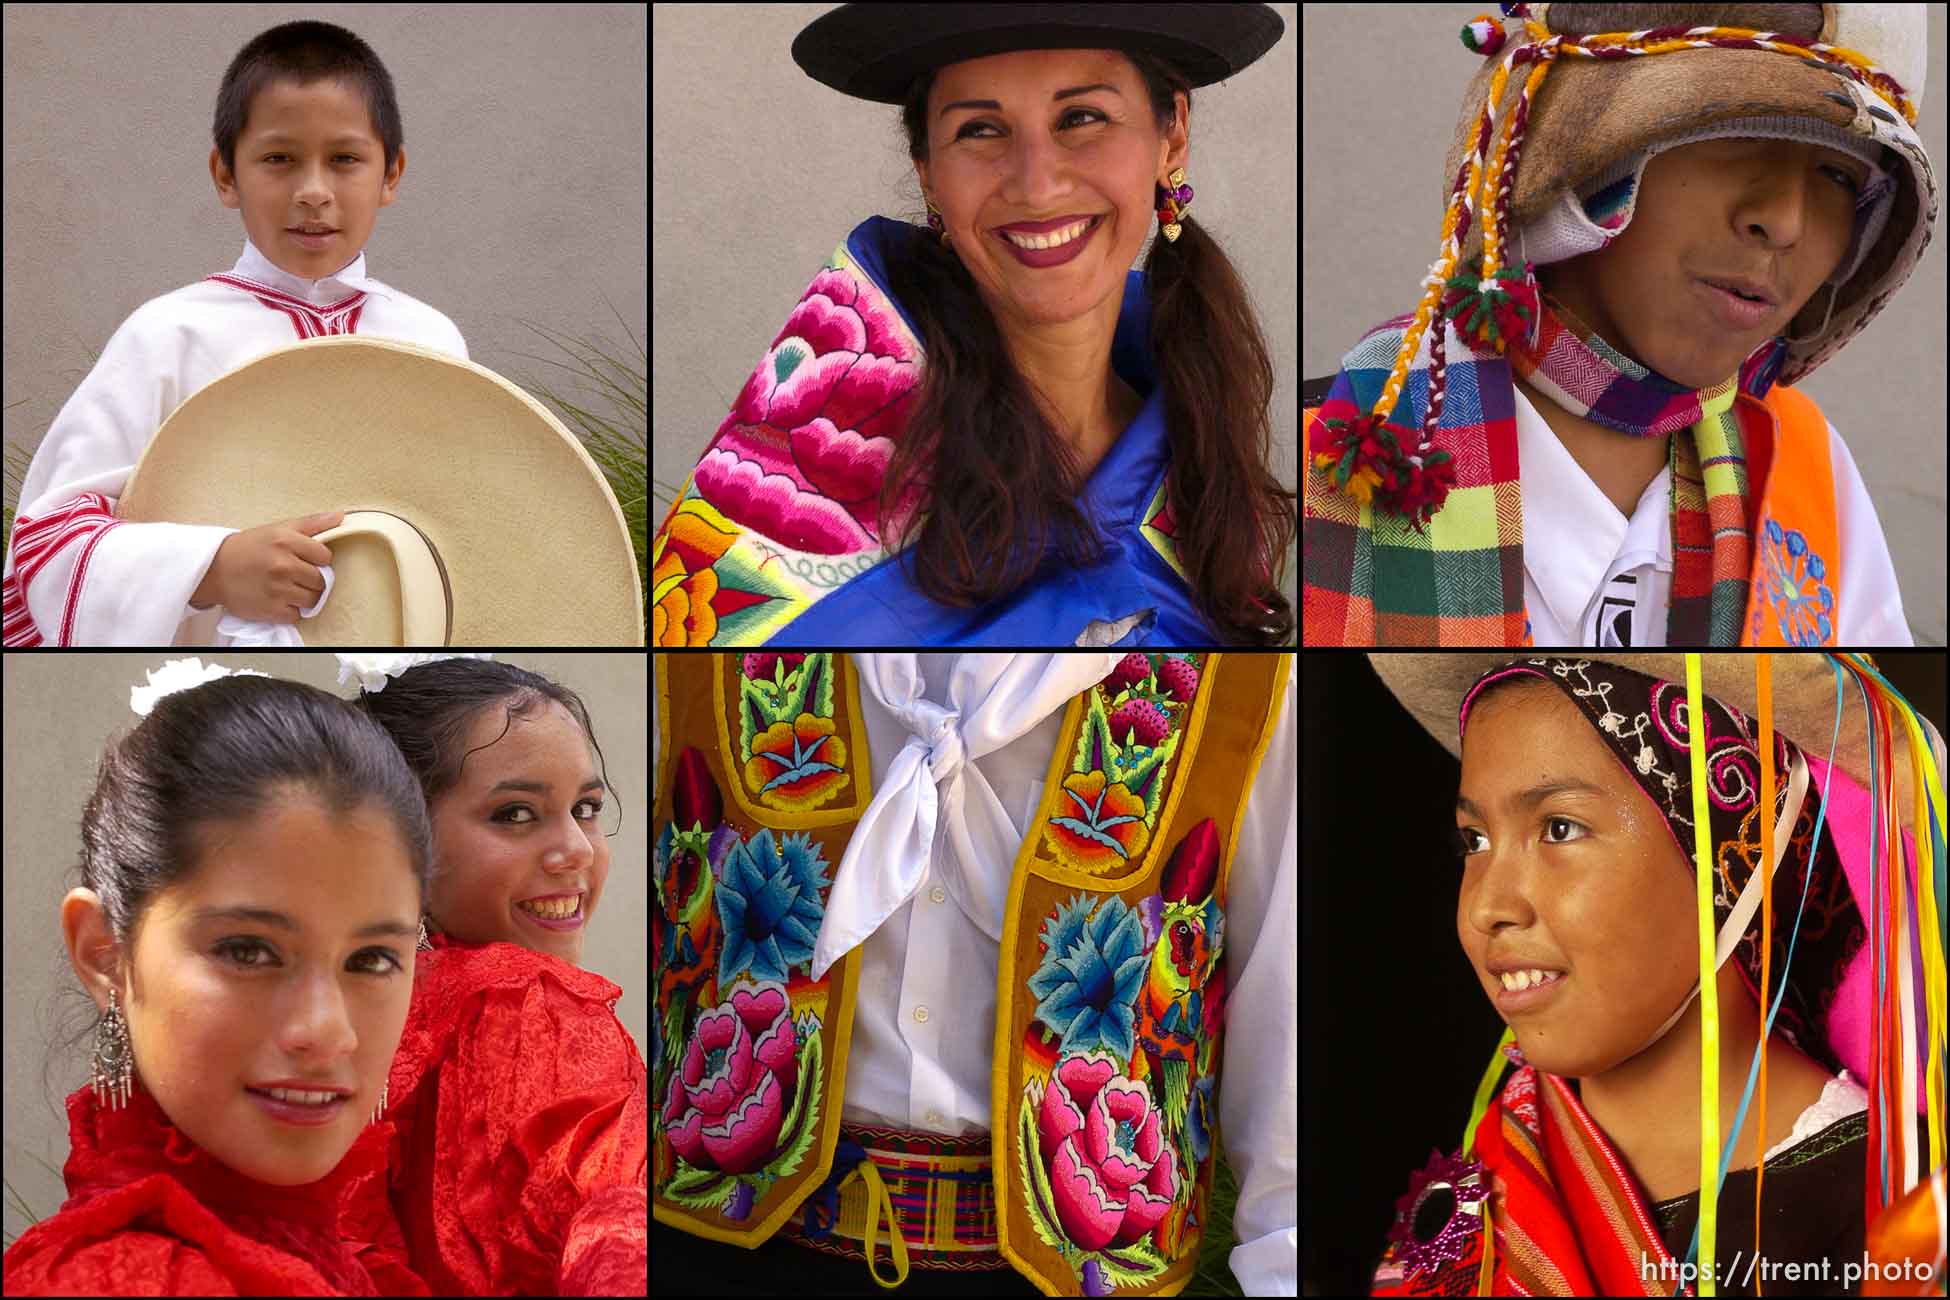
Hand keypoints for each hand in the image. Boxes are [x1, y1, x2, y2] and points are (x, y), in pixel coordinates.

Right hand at [192, 511, 341, 622]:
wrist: (213, 569)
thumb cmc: (249, 547)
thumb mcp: (278, 529)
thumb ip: (312, 523)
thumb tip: (341, 516)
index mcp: (286, 541)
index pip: (325, 557)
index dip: (317, 559)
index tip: (305, 559)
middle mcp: (283, 565)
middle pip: (321, 580)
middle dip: (311, 579)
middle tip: (294, 575)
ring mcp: (277, 589)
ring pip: (312, 600)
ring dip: (303, 596)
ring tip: (287, 587)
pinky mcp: (270, 609)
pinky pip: (296, 615)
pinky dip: (290, 610)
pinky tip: (278, 599)